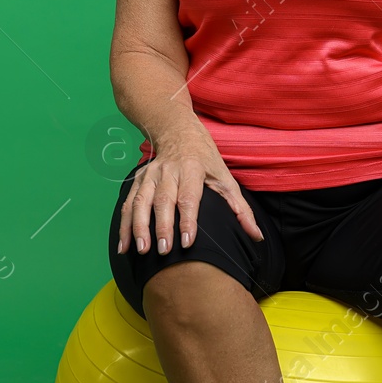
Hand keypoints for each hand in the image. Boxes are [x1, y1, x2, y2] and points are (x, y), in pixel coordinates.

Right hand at [116, 129, 263, 254]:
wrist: (178, 131)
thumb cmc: (205, 158)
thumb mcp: (225, 178)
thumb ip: (240, 209)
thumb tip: (257, 235)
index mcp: (193, 168)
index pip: (189, 197)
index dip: (188, 220)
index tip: (187, 243)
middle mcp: (169, 170)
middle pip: (163, 201)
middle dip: (161, 227)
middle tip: (163, 251)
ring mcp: (150, 174)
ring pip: (140, 202)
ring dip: (139, 227)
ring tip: (141, 250)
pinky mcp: (138, 179)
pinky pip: (128, 204)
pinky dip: (125, 225)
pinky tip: (125, 246)